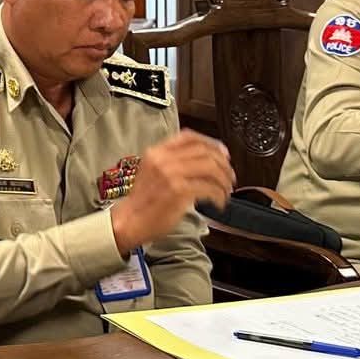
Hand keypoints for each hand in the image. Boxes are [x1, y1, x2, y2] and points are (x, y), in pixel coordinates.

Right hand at [109, 130, 233, 252]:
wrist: (130, 221)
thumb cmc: (143, 202)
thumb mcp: (152, 172)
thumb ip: (172, 162)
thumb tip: (203, 161)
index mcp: (157, 152)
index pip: (189, 137)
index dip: (211, 143)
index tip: (223, 153)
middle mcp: (163, 159)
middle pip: (204, 152)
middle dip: (223, 164)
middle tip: (230, 176)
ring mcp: (171, 174)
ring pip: (210, 168)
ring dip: (224, 180)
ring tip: (226, 191)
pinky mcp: (179, 191)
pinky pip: (209, 188)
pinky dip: (219, 195)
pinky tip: (219, 203)